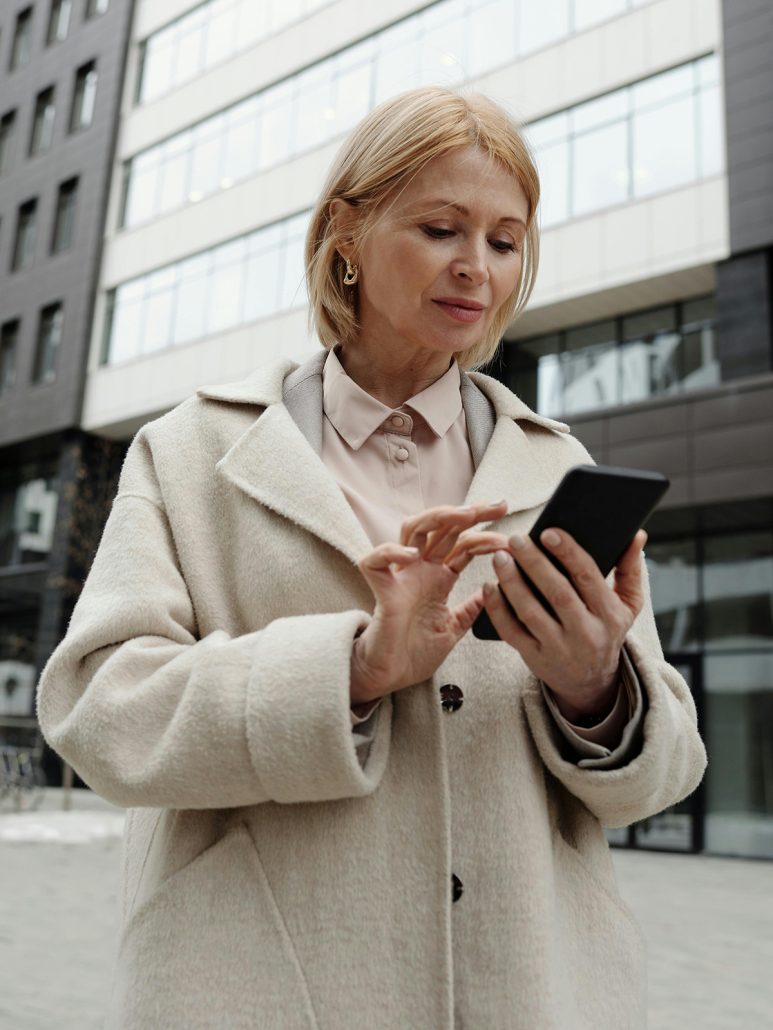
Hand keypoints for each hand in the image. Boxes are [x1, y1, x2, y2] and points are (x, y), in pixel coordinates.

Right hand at [350, 502, 507, 704]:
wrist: (390, 677)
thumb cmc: (415, 653)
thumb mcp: (453, 628)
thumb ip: (471, 608)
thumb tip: (494, 590)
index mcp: (438, 577)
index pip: (464, 545)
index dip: (487, 535)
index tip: (513, 535)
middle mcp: (420, 570)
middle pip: (444, 527)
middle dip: (471, 512)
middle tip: (499, 506)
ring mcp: (400, 576)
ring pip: (413, 530)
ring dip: (438, 517)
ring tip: (464, 515)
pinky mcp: (380, 590)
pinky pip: (376, 561)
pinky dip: (391, 551)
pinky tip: (412, 554)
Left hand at [449, 527, 646, 720]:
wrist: (591, 682)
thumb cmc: (606, 631)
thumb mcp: (628, 605)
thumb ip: (630, 569)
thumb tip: (636, 535)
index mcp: (609, 614)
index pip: (588, 578)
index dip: (568, 553)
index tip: (549, 532)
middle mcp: (585, 633)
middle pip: (557, 593)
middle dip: (534, 563)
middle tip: (516, 539)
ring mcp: (558, 648)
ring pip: (530, 612)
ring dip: (512, 583)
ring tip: (500, 557)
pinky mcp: (534, 657)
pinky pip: (512, 632)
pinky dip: (497, 609)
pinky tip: (489, 587)